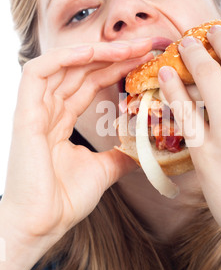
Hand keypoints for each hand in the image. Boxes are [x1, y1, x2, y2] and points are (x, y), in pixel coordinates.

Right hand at [1, 39, 152, 244]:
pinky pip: (38, 73)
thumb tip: (141, 151)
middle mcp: (48, 110)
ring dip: (96, 53)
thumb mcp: (103, 171)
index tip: (145, 60)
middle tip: (146, 45)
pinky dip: (63, 58)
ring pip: (63, 66)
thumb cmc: (64, 200)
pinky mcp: (25, 114)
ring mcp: (36, 110)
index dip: (117, 68)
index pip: (91, 83)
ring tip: (129, 47)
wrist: (42, 224)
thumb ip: (119, 156)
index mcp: (62, 121)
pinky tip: (93, 53)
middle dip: (114, 55)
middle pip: (82, 71)